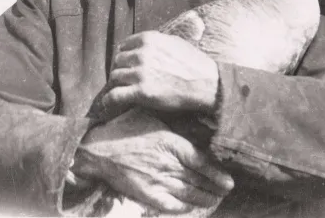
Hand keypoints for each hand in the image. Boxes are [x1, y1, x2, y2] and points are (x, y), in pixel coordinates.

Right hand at [73, 108, 232, 213]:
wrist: (96, 149)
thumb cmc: (124, 128)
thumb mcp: (151, 117)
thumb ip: (172, 123)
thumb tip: (194, 123)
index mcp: (169, 141)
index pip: (200, 160)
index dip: (217, 173)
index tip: (228, 180)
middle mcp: (166, 162)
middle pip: (198, 180)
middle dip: (215, 188)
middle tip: (226, 191)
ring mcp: (156, 180)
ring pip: (188, 194)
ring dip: (204, 199)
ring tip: (214, 200)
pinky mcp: (146, 194)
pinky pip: (171, 205)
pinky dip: (184, 207)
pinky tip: (192, 206)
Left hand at [99, 32, 219, 115]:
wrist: (206, 84)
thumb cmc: (194, 64)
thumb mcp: (174, 42)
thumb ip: (156, 41)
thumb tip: (143, 44)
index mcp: (149, 39)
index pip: (123, 46)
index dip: (124, 56)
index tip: (126, 65)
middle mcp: (142, 54)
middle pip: (118, 61)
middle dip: (121, 70)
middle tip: (125, 80)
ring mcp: (140, 73)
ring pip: (115, 77)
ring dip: (117, 84)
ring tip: (121, 90)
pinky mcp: (141, 92)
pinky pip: (115, 95)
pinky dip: (109, 100)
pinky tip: (109, 104)